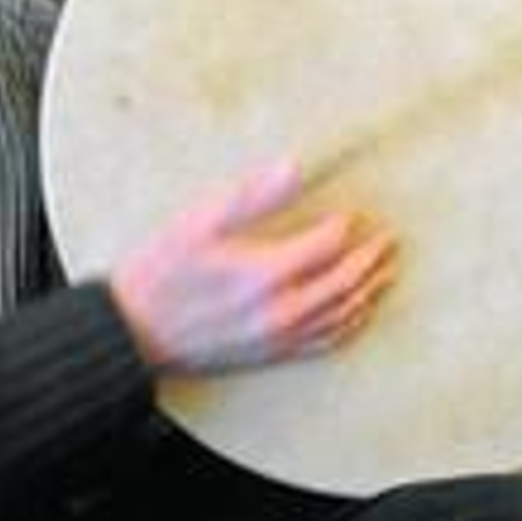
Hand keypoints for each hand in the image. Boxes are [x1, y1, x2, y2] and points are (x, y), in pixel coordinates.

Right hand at [108, 158, 398, 374]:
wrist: (133, 331)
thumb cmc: (161, 272)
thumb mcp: (201, 220)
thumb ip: (253, 195)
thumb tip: (294, 167)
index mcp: (266, 272)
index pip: (328, 245)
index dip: (347, 227)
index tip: (356, 213)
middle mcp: (281, 310)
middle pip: (345, 282)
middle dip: (370, 259)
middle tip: (388, 240)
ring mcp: (278, 337)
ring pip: (342, 315)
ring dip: (369, 291)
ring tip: (385, 272)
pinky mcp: (270, 354)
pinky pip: (325, 342)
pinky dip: (350, 324)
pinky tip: (358, 313)